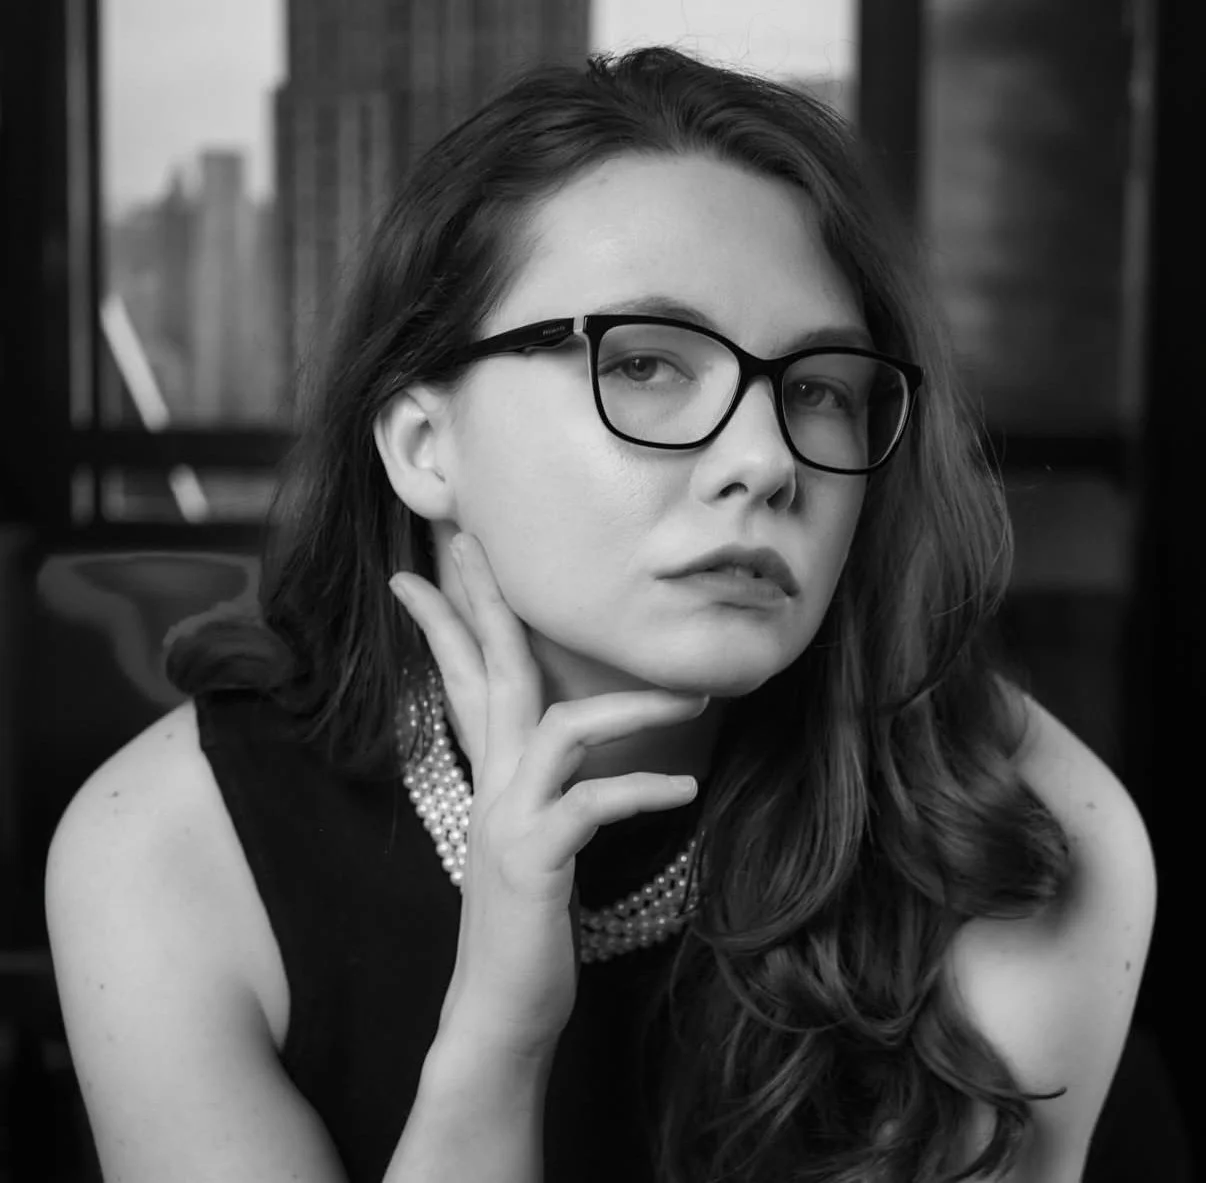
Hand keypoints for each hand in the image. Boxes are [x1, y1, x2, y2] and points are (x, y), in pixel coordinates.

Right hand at [388, 532, 708, 1060]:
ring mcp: (509, 819)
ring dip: (634, 706)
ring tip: (699, 700)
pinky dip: (641, 788)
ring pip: (561, 725)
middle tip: (472, 540)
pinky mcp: (534, 859)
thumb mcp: (534, 839)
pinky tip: (684, 790)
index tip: (422, 569)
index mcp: (492, 776)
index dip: (442, 621)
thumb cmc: (528, 926)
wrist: (499, 1012)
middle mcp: (493, 785)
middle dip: (484, 600)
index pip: (460, 679)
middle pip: (489, 670)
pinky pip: (591, 802)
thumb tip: (574, 756)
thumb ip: (547, 788)